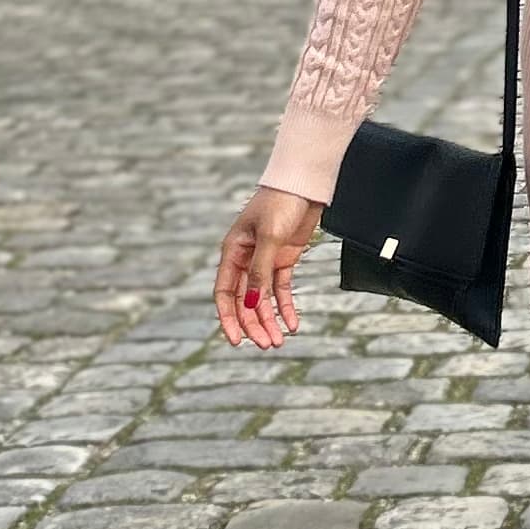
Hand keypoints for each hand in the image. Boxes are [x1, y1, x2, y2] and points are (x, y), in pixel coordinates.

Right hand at [215, 188, 322, 345]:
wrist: (304, 183)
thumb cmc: (281, 202)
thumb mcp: (269, 237)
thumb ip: (260, 271)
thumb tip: (253, 304)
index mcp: (233, 251)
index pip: (225, 293)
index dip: (229, 318)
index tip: (237, 341)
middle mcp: (246, 258)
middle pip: (245, 301)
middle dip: (254, 325)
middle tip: (268, 345)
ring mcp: (265, 259)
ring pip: (263, 299)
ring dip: (270, 320)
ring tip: (279, 341)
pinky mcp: (284, 258)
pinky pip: (281, 289)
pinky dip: (286, 307)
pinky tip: (293, 323)